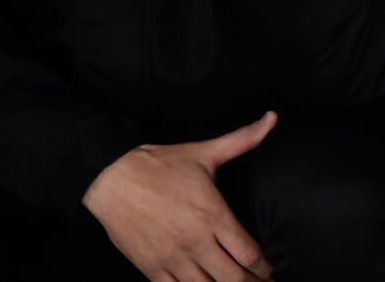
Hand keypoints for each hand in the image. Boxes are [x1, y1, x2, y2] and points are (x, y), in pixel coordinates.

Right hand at [84, 111, 277, 281]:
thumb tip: (272, 118)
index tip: (271, 268)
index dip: (265, 266)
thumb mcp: (205, 152)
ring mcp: (172, 258)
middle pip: (232, 278)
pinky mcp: (150, 268)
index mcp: (213, 215)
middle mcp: (195, 241)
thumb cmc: (161, 166)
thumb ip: (243, 140)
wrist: (112, 179)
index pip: (249, 252)